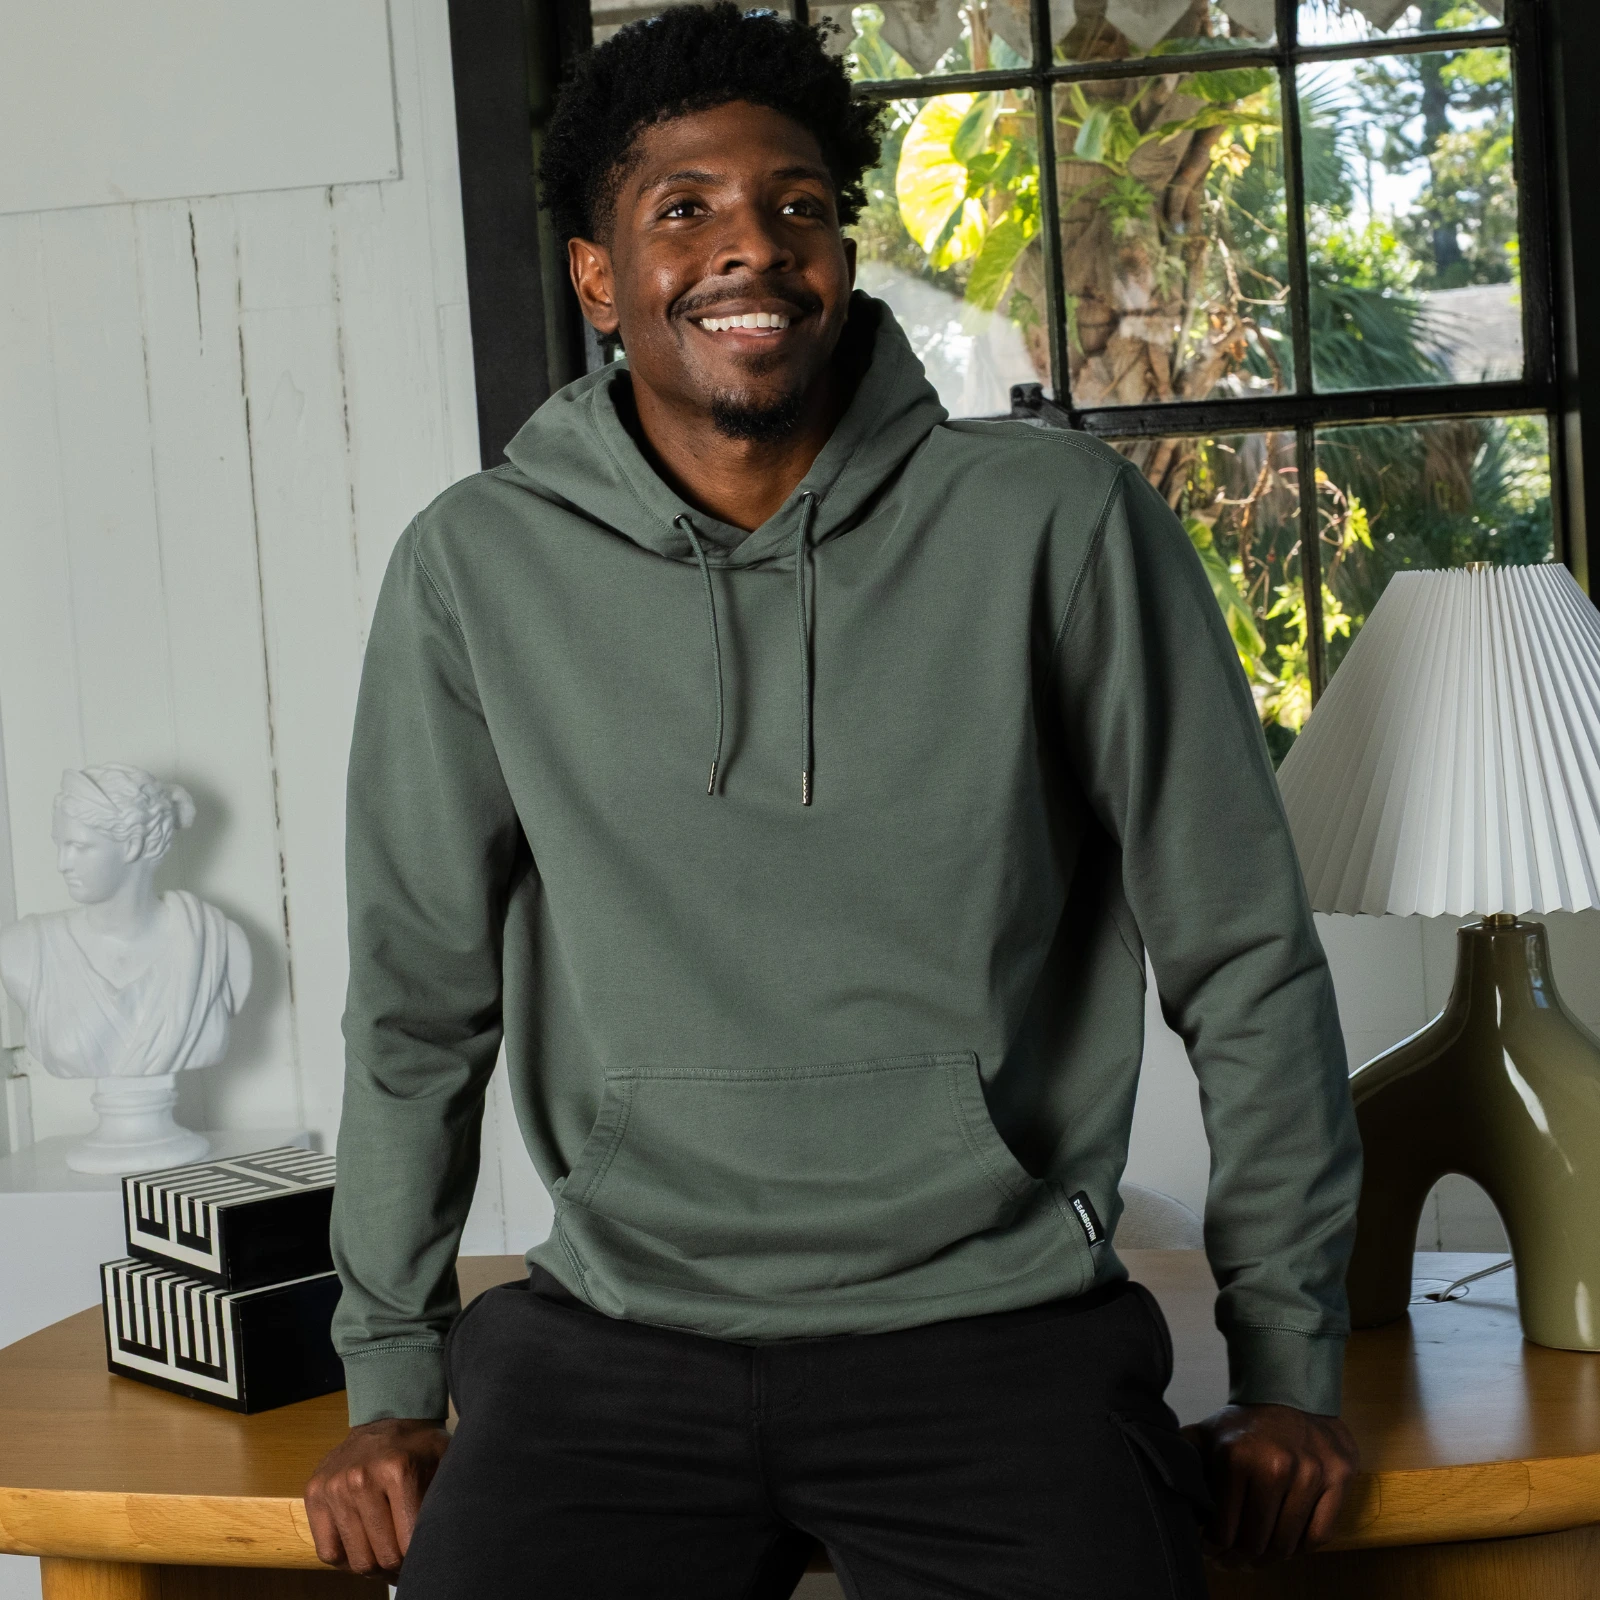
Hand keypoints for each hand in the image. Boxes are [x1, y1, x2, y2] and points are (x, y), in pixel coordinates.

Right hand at [304, 1418, 450, 1576]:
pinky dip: (347, 1559)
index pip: (408, 1544)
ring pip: (356, 1559)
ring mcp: (334, 1486)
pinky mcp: (315, 1493)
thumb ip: (444, 1500)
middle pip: (382, 1556)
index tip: (422, 1554)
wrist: (388, 1417)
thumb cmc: (419, 1448)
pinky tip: (362, 1545)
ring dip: (374, 1564)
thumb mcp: (444, 1464)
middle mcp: (362, 1478)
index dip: (418, 1557)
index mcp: (398, 1470)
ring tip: (385, 1553)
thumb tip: (443, 1542)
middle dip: (398, 1564)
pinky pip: (328, 1551)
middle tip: (405, 1558)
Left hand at [1181, 1402, 1357, 1566]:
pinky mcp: (1339, 1478)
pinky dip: (1300, 1548)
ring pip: (1287, 1544)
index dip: (1214, 1548)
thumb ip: (1186, 1459)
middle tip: (1231, 1562)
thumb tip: (1161, 1486)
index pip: (1224, 1529)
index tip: (1210, 1551)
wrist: (1290, 1391)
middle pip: (1256, 1542)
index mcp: (1237, 1458)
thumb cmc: (1245, 1424)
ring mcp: (1311, 1473)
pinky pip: (1320, 1535)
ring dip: (1269, 1559)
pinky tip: (1286, 1544)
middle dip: (1239, 1559)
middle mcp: (1276, 1466)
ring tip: (1256, 1558)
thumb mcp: (1208, 1434)